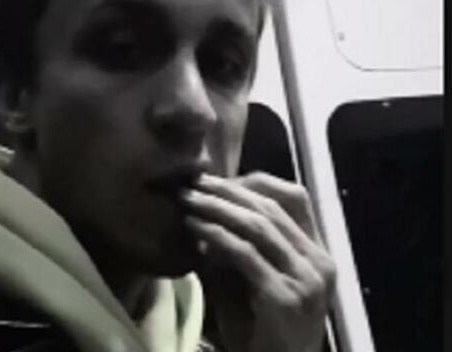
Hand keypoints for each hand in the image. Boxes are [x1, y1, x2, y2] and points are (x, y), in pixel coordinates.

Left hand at [181, 172, 335, 351]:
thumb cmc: (264, 330)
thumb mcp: (260, 280)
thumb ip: (246, 247)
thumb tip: (210, 210)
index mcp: (319, 255)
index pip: (296, 199)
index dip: (256, 183)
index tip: (220, 179)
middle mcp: (319, 262)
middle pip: (271, 209)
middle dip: (229, 191)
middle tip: (195, 182)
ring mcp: (305, 280)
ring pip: (259, 226)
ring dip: (218, 208)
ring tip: (190, 199)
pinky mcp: (284, 297)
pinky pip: (245, 254)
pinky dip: (217, 235)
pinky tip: (196, 227)